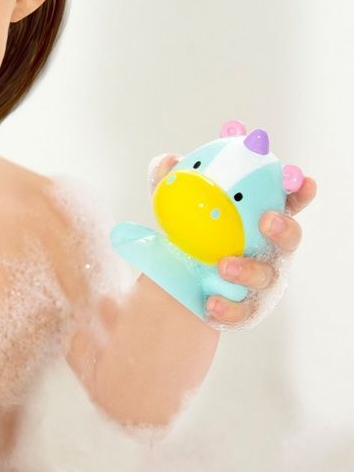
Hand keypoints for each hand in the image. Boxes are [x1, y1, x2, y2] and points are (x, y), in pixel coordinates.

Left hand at [150, 153, 317, 325]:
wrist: (173, 283)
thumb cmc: (189, 236)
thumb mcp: (175, 207)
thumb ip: (170, 181)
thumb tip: (169, 160)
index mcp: (259, 219)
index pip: (288, 203)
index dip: (299, 192)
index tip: (301, 182)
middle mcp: (268, 249)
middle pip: (289, 238)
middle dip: (284, 228)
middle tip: (266, 221)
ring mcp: (260, 281)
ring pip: (267, 276)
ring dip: (248, 270)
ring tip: (223, 265)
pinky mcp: (247, 309)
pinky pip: (244, 311)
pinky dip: (229, 307)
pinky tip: (211, 302)